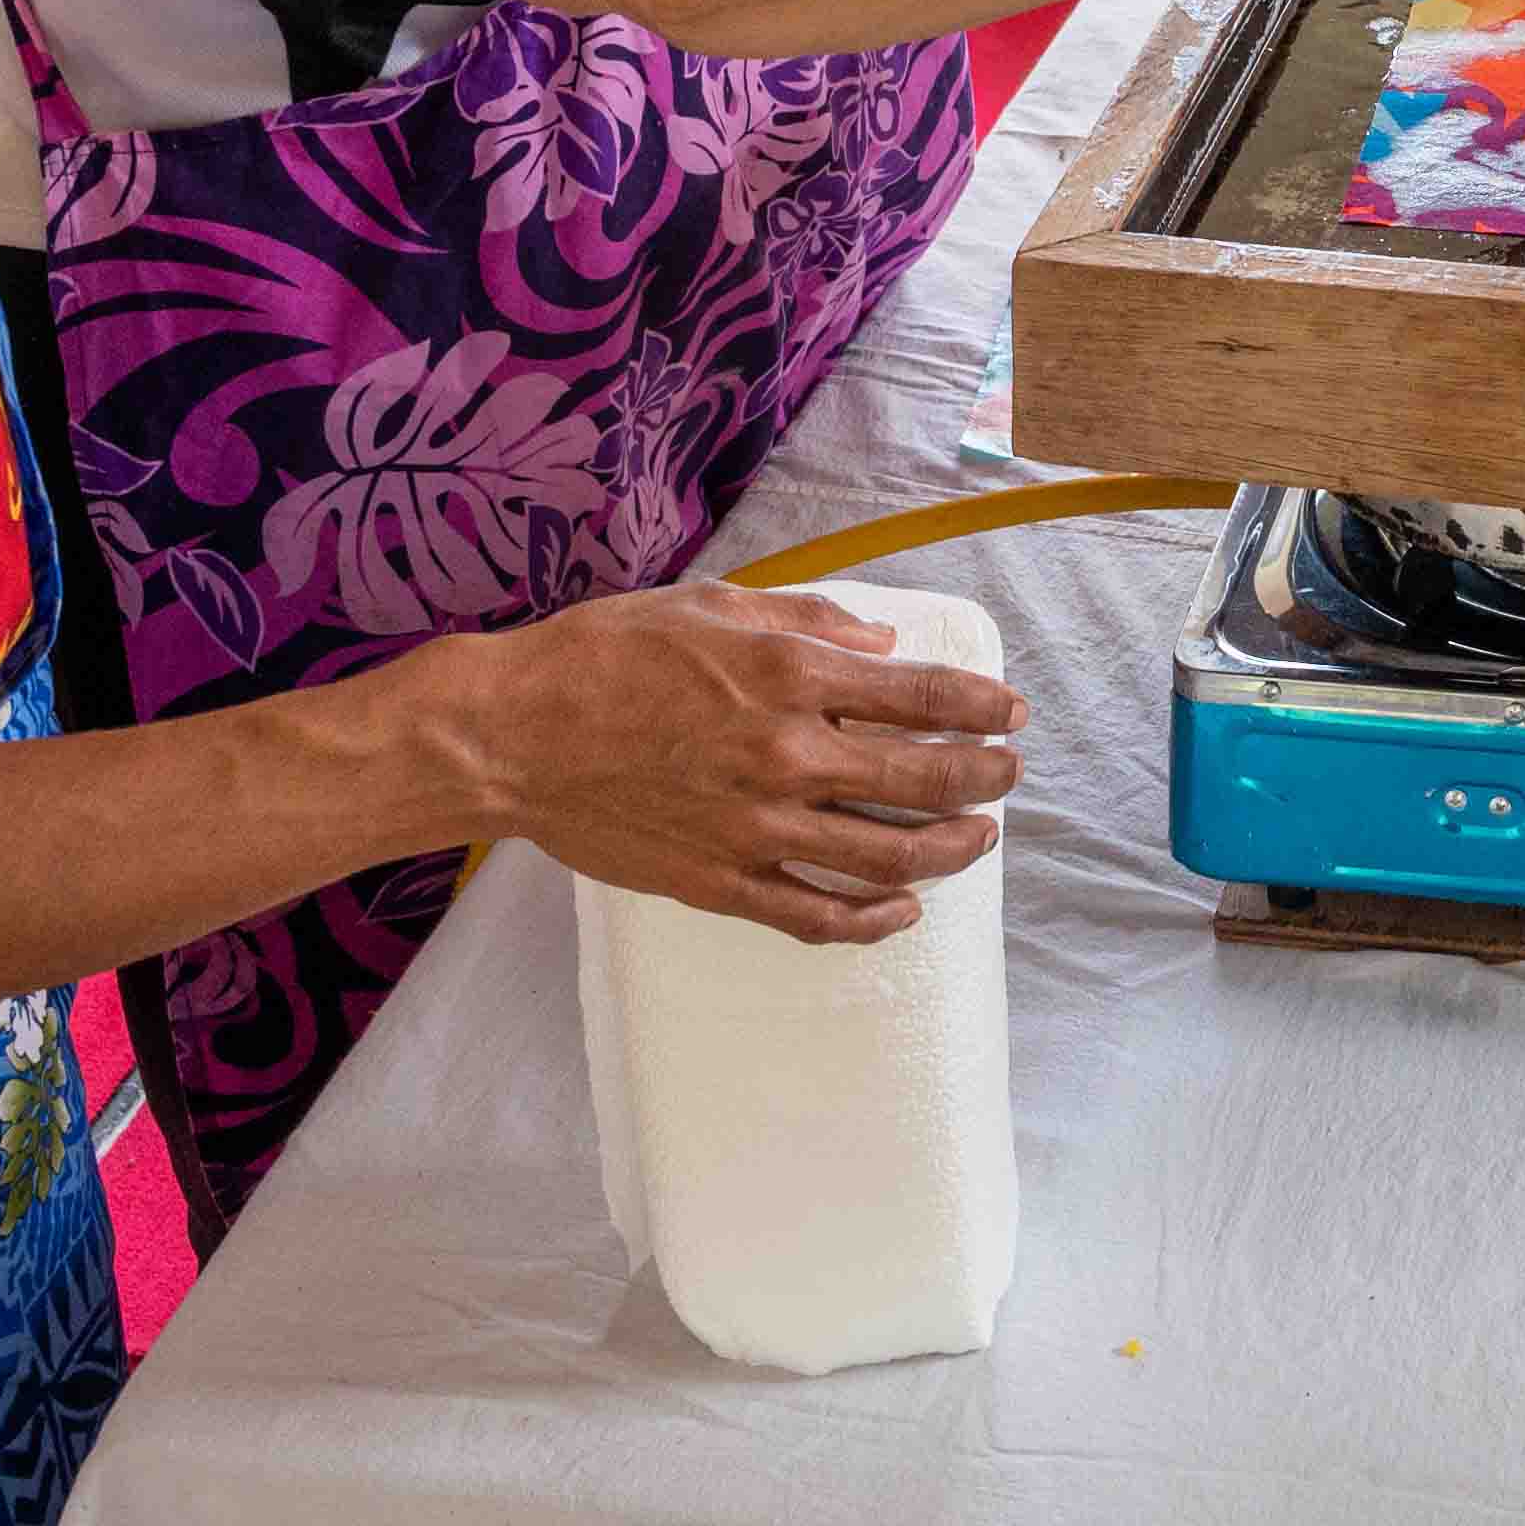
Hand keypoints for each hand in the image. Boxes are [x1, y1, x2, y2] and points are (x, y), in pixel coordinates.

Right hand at [415, 584, 1027, 946]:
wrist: (514, 735)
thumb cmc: (605, 655)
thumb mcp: (713, 606)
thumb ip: (808, 622)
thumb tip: (882, 643)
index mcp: (791, 677)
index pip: (926, 697)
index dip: (983, 708)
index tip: (1011, 714)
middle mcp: (789, 756)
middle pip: (927, 779)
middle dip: (986, 779)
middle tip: (1007, 775)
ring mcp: (758, 828)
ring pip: (889, 856)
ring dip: (951, 850)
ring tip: (978, 838)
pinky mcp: (722, 882)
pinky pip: (818, 915)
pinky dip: (873, 919)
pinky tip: (902, 912)